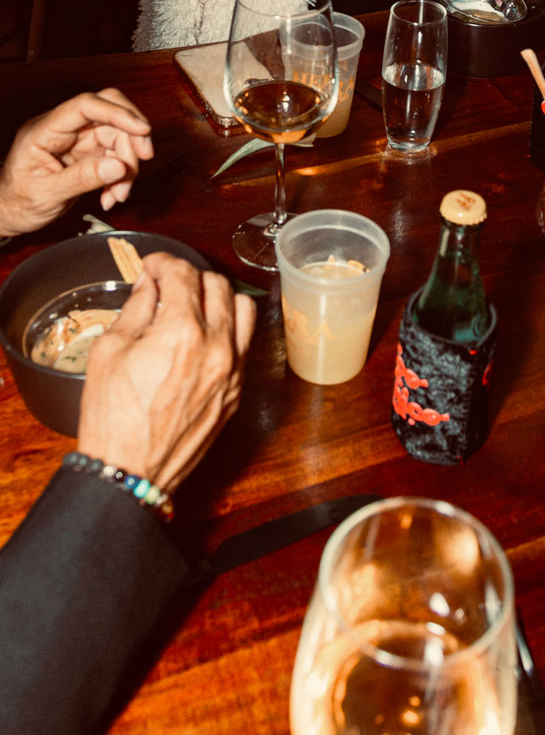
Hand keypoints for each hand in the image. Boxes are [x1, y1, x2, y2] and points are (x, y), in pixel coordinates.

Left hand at [0, 90, 152, 236]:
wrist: (8, 213)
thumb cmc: (16, 202)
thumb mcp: (46, 195)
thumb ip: (82, 179)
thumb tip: (117, 166)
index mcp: (45, 130)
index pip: (85, 106)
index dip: (117, 112)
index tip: (142, 130)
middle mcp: (64, 129)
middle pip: (109, 114)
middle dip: (132, 136)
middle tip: (143, 160)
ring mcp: (77, 140)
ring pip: (118, 137)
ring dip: (127, 166)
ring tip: (118, 195)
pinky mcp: (87, 154)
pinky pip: (115, 156)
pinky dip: (121, 176)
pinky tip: (112, 195)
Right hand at [78, 252, 255, 490]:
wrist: (131, 472)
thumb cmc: (113, 418)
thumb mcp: (109, 352)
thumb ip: (136, 309)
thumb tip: (149, 284)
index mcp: (181, 333)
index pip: (183, 274)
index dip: (164, 262)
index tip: (152, 265)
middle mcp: (216, 347)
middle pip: (217, 285)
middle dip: (189, 276)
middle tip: (167, 283)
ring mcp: (232, 371)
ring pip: (243, 309)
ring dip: (218, 297)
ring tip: (192, 304)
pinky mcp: (236, 391)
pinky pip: (244, 344)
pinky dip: (228, 328)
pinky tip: (204, 334)